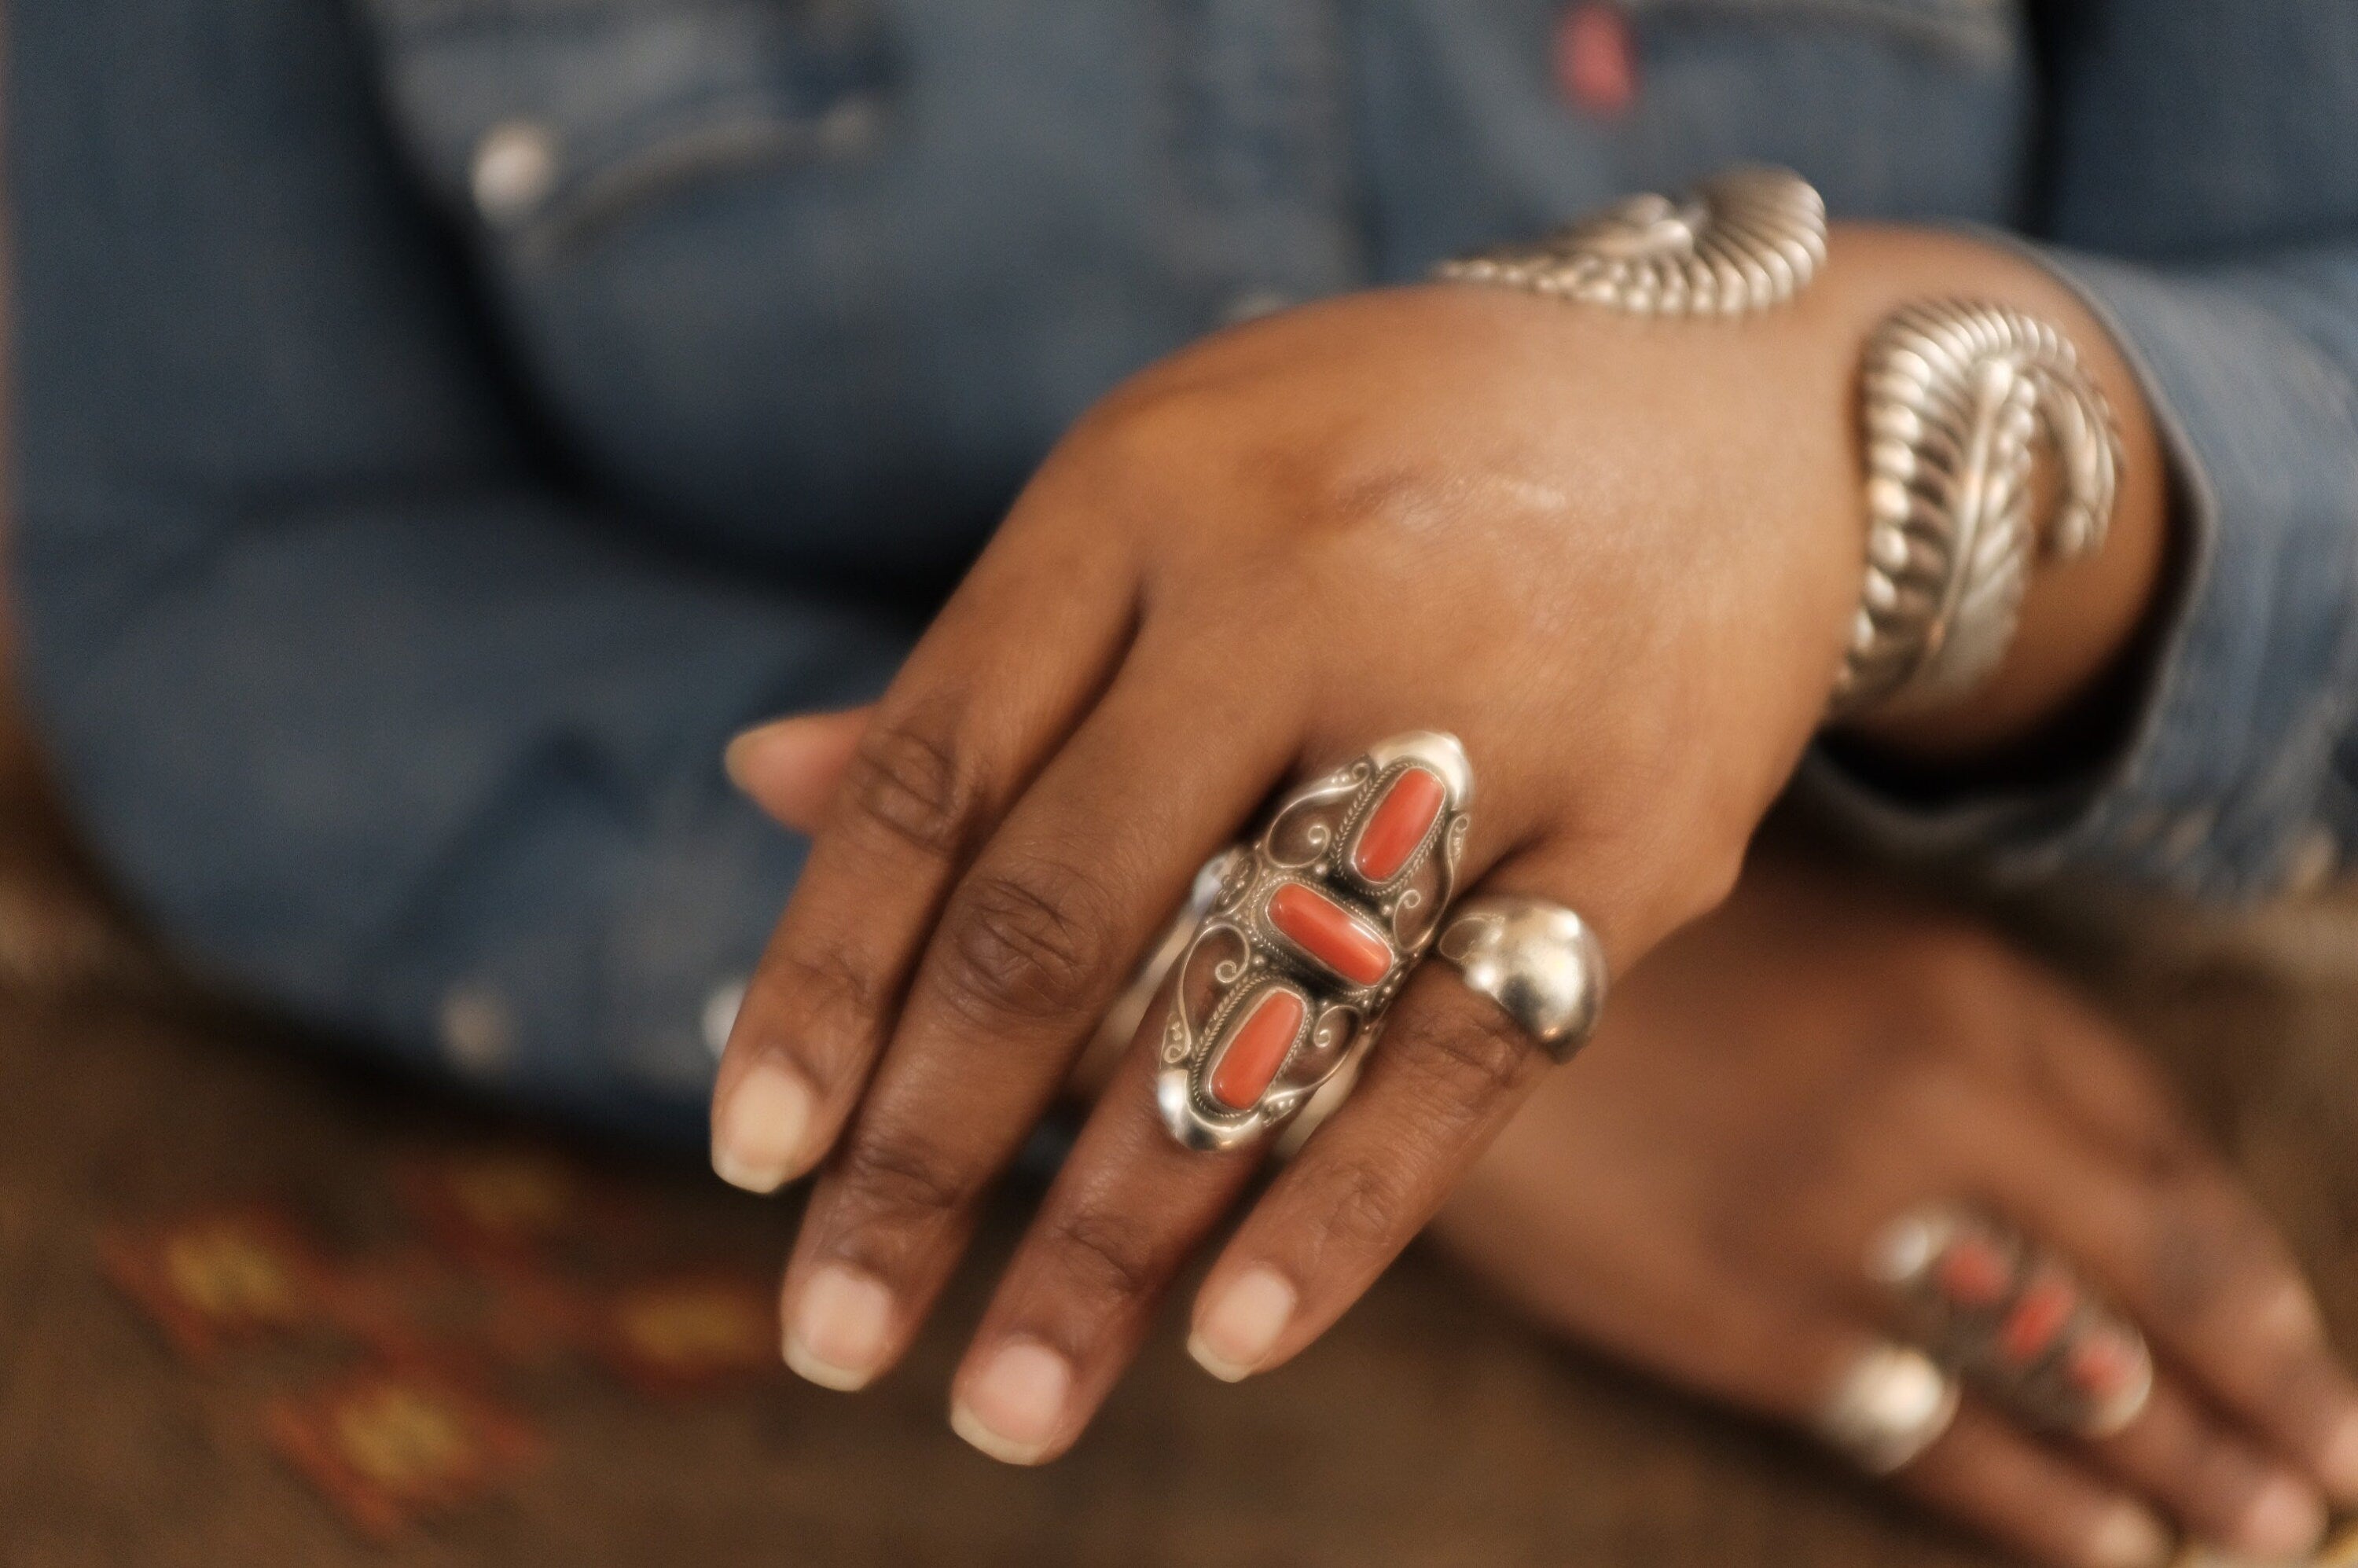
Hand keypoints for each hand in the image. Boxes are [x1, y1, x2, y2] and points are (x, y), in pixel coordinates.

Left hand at [709, 227, 2166, 1463]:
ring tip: (1007, 1407)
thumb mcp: (1178, 493)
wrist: (1744, 414)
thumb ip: (1000, 661)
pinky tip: (1231, 1337)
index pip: (936, 774)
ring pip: (1257, 1007)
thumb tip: (761, 784)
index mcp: (1143, 491)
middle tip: (830, 1333)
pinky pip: (1466, 1049)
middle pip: (1061, 912)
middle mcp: (1296, 588)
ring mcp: (1483, 709)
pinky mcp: (1638, 829)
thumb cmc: (1396, 469)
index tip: (752, 1151)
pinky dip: (1346, 1203)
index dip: (828, 973)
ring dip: (1112, 1230)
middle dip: (928, 1146)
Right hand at [1432, 854, 2357, 1567]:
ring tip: (2260, 1529)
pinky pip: (1931, 1429)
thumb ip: (1977, 1035)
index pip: (2171, 1163)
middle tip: (2330, 1479)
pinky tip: (2105, 1546)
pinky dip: (2035, 1500)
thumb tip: (2116, 1180)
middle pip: (2154, 1276)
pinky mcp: (1744, 1316)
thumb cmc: (1640, 943)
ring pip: (2067, 1365)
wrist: (1427, 974)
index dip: (2262, 1283)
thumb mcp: (1830, 935)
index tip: (2320, 1365)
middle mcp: (1937, 1100)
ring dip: (2181, 1463)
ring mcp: (1842, 1218)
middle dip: (2266, 1395)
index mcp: (1966, 989)